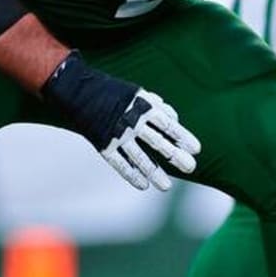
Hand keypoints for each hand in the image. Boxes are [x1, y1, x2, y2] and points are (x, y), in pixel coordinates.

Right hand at [42, 52, 200, 190]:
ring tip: (166, 186)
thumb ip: (157, 106)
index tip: (196, 149)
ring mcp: (117, 134)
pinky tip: (143, 185)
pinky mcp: (103, 144)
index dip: (183, 137)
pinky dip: (131, 175)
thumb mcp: (138, 93)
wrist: (78, 90)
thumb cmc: (113, 91)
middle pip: (158, 142)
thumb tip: (175, 119)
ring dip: (154, 173)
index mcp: (143, 106)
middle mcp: (132, 121)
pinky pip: (120, 163)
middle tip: (190, 168)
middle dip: (175, 156)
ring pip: (140, 157)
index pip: (168, 125)